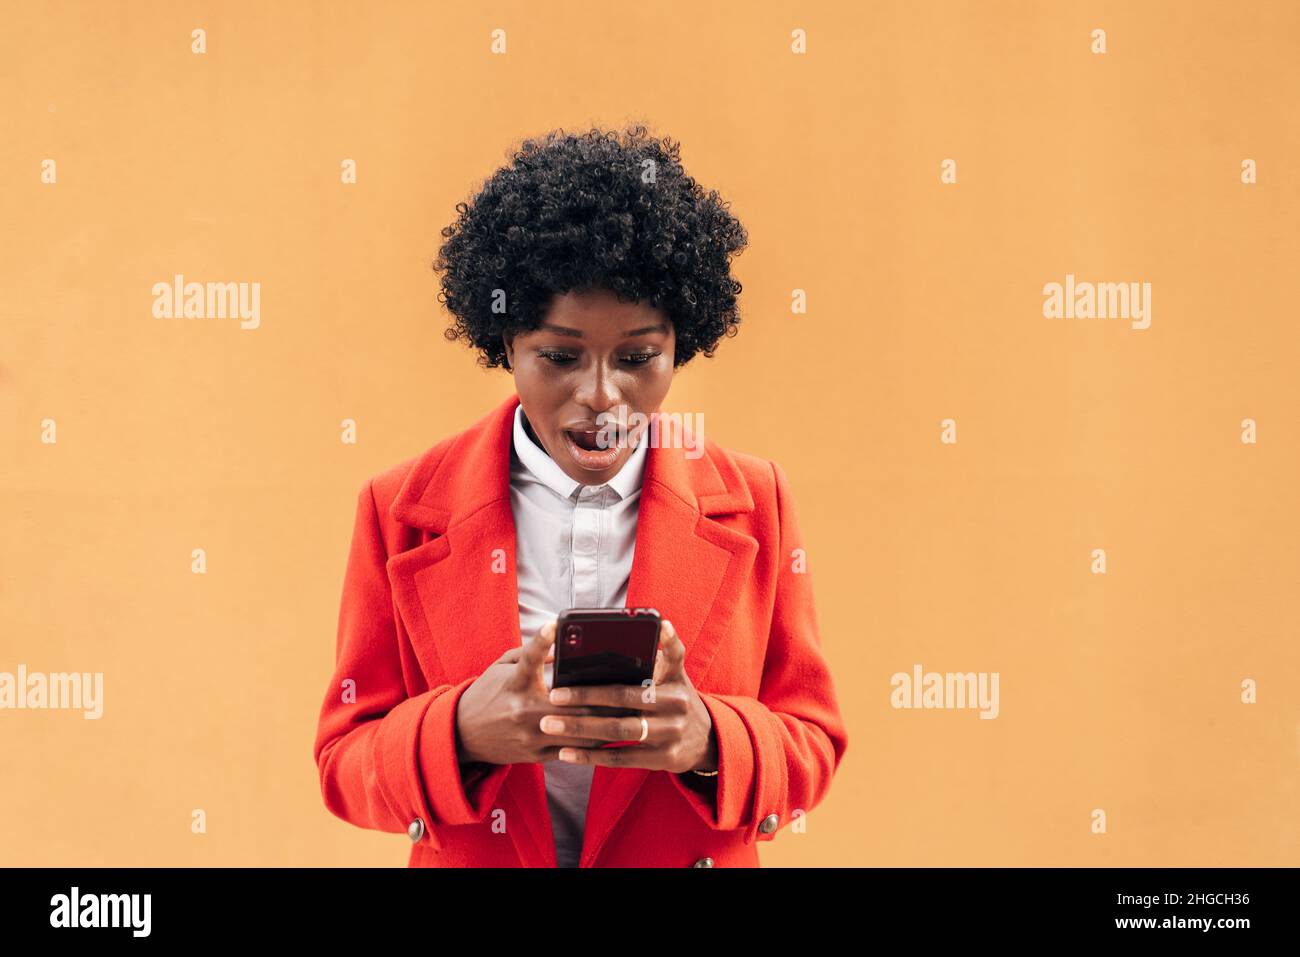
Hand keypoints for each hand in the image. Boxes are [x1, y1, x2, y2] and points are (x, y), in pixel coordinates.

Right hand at [454, 621, 614, 765]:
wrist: (461, 736)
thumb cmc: (486, 695)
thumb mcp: (502, 668)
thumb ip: (531, 655)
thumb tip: (564, 648)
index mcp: (513, 683)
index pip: (528, 658)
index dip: (540, 641)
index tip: (554, 625)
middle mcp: (522, 710)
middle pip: (571, 702)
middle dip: (602, 696)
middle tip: (630, 685)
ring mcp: (531, 735)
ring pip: (578, 730)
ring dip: (606, 722)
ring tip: (632, 712)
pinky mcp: (536, 755)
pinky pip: (572, 750)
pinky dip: (594, 742)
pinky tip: (614, 734)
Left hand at [538, 619, 717, 772]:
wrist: (707, 740)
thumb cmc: (676, 698)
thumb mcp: (675, 674)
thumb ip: (658, 656)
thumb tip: (637, 631)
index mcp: (675, 679)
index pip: (659, 661)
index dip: (649, 649)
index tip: (613, 647)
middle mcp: (676, 705)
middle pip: (624, 699)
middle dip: (585, 698)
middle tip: (553, 696)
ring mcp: (671, 734)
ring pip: (619, 730)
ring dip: (581, 728)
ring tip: (549, 724)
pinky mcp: (663, 759)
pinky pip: (621, 758)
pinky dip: (592, 756)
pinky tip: (566, 753)